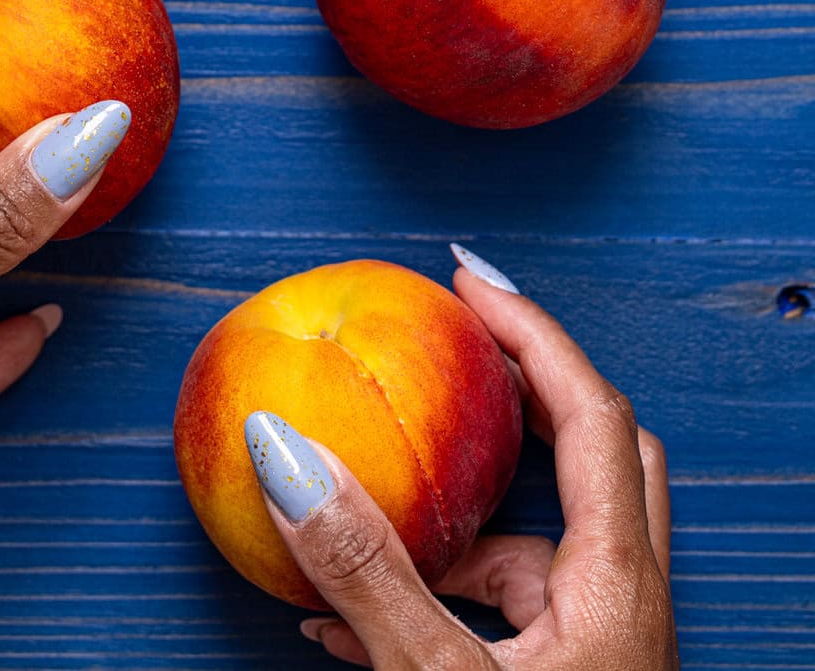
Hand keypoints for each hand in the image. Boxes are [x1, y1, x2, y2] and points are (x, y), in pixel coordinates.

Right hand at [250, 258, 677, 669]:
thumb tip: (287, 453)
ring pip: (541, 544)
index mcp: (619, 586)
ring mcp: (601, 653)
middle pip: (596, 455)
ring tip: (363, 498)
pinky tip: (340, 620)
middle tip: (455, 348)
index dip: (531, 333)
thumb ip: (367, 572)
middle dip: (522, 390)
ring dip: (455, 517)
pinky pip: (506, 618)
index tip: (465, 278)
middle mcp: (625, 607)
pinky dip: (433, 594)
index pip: (591, 414)